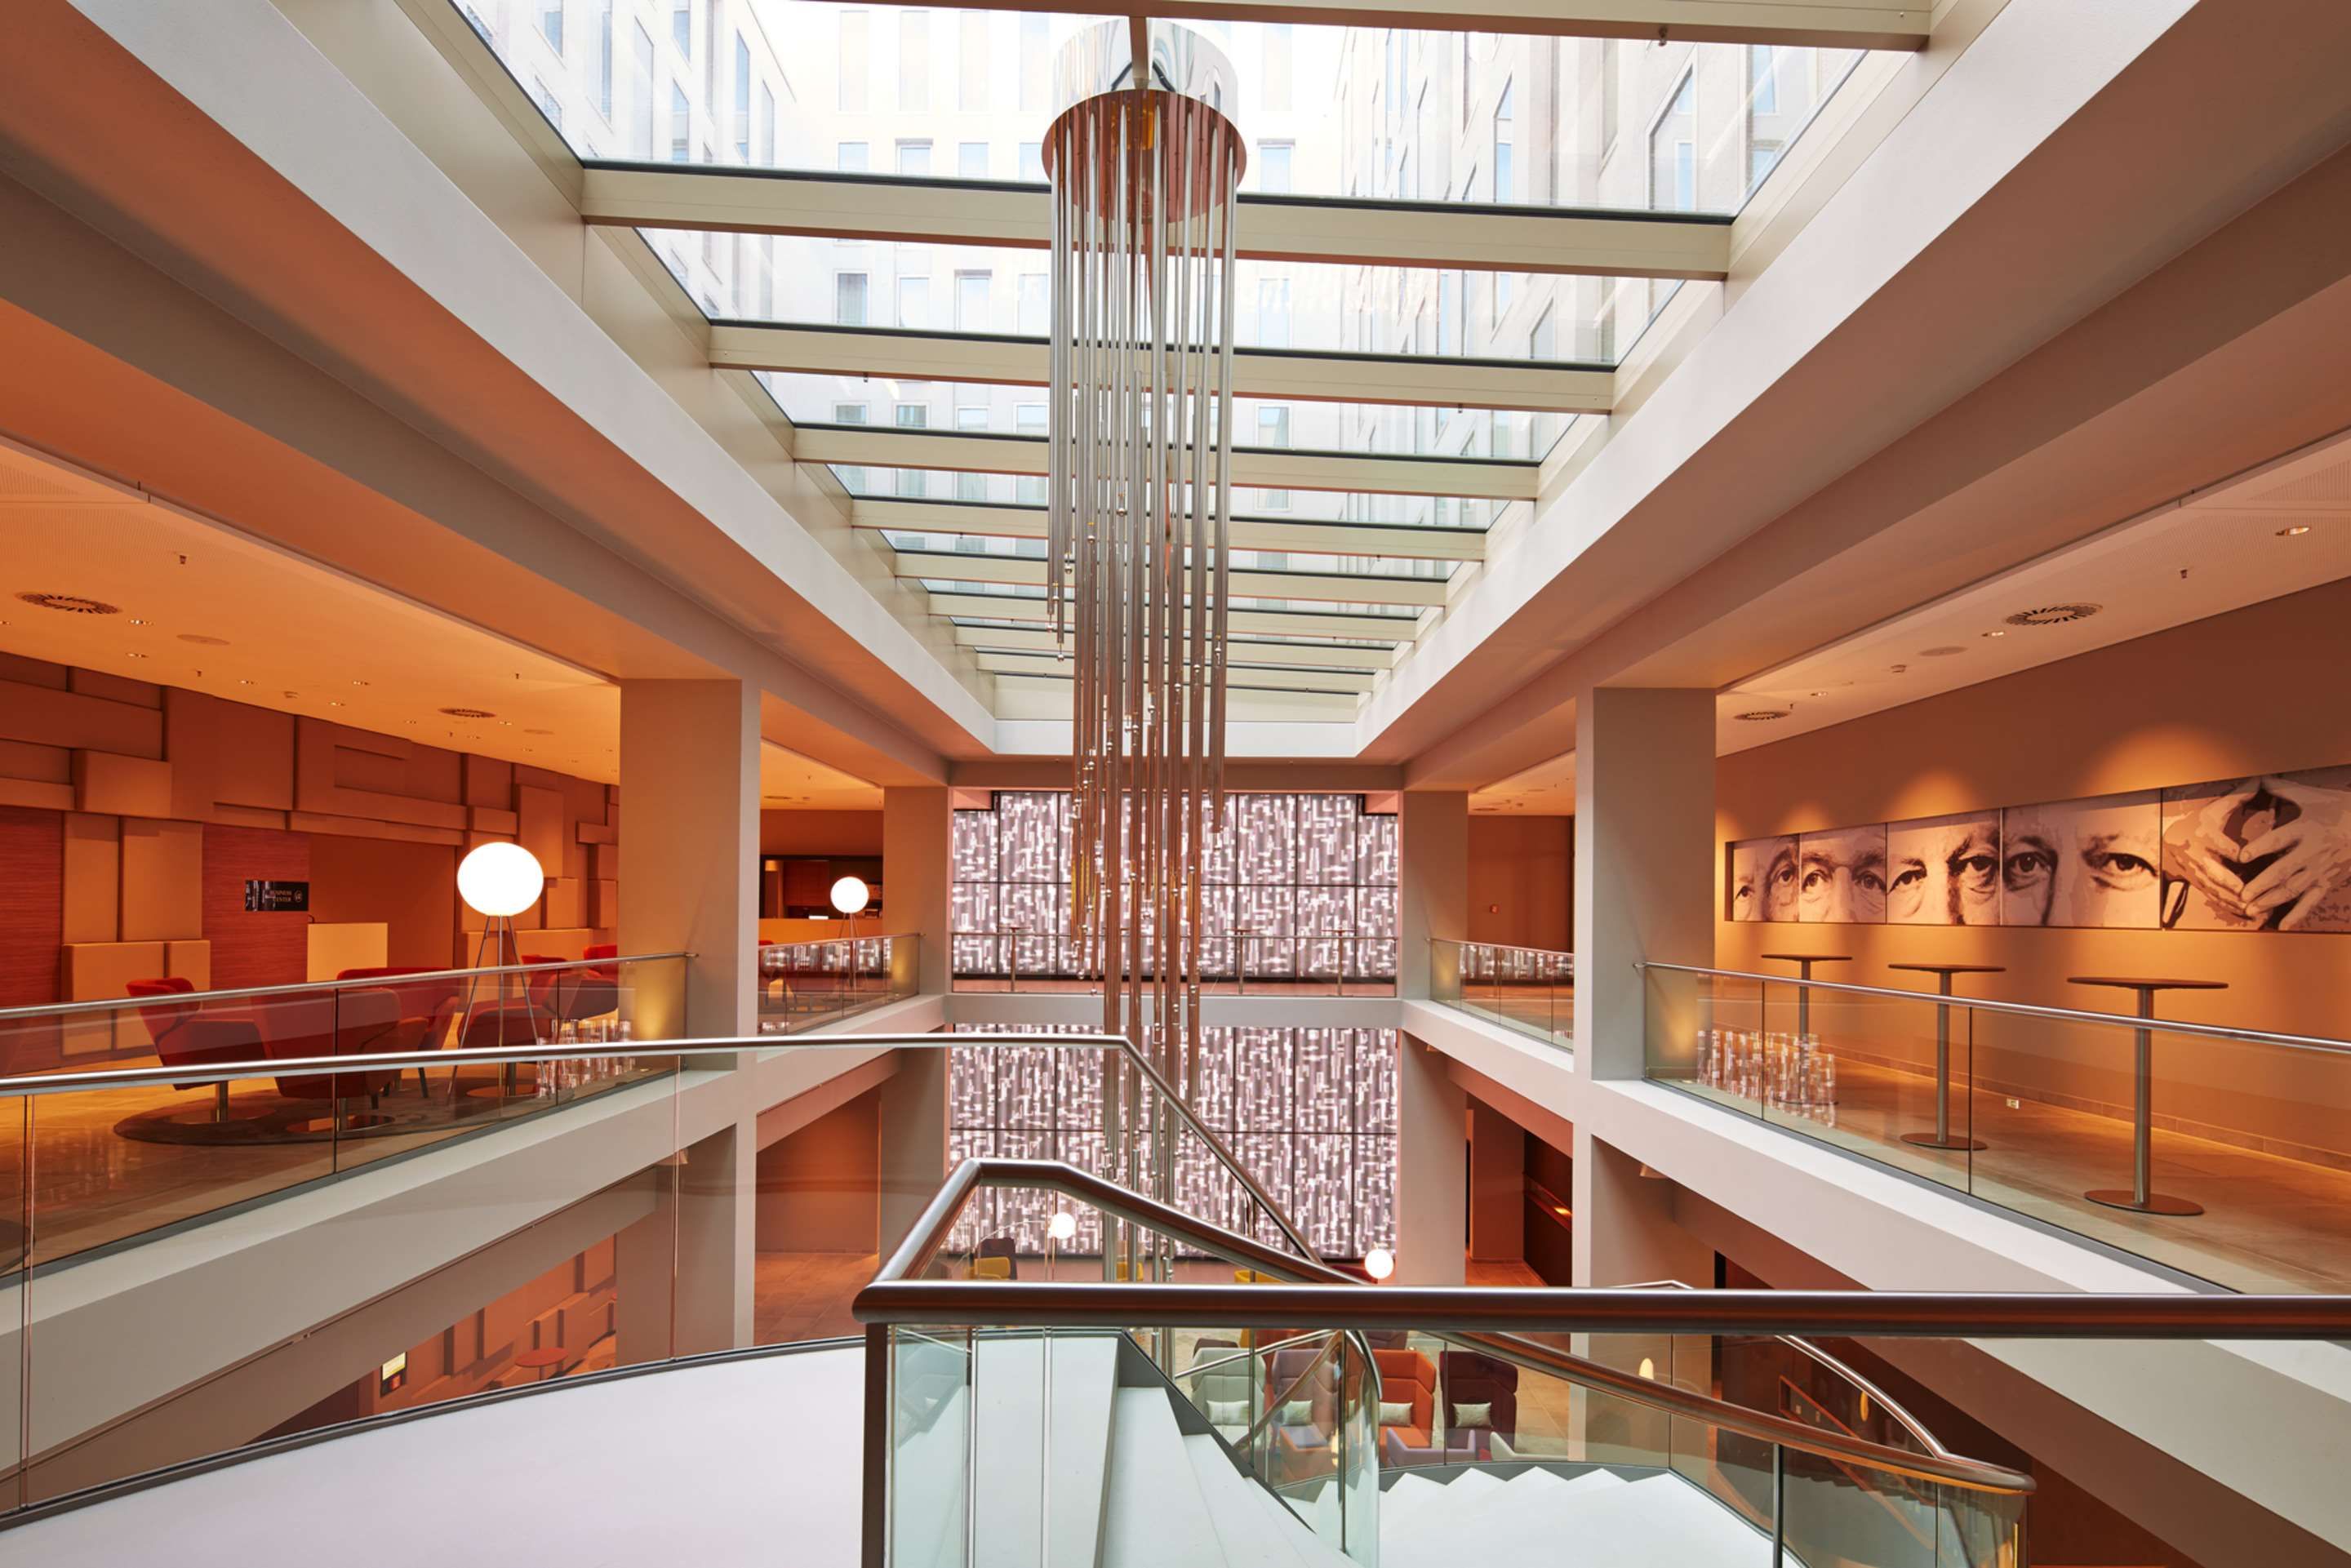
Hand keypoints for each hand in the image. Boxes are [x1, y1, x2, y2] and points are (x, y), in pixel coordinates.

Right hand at [2161, 783, 2258, 921]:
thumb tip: (2258, 781)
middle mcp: (2196, 855)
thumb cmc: (2199, 823)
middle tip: (2249, 893)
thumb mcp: (2214, 808)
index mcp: (2202, 834)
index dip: (2231, 850)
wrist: (2169, 842)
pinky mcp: (2198, 884)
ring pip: (2214, 890)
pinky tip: (2247, 914)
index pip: (2217, 843)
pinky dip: (2230, 907)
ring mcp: (2196, 872)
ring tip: (2253, 909)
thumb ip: (2236, 798)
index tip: (2244, 856)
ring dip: (2233, 901)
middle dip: (2232, 885)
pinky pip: (2214, 898)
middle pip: (2214, 872)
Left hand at [2239, 776, 2350, 929]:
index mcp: (2305, 829)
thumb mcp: (2312, 797)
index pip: (2279, 840)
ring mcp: (2321, 869)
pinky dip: (2297, 914)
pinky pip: (2312, 900)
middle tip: (2242, 894)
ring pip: (2294, 888)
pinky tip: (2282, 926)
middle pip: (2284, 870)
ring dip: (2272, 900)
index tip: (2243, 856)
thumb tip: (2258, 778)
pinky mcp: (2328, 881)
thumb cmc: (2338, 809)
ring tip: (2251, 909)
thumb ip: (2283, 790)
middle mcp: (2312, 851)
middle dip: (2262, 884)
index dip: (2261, 848)